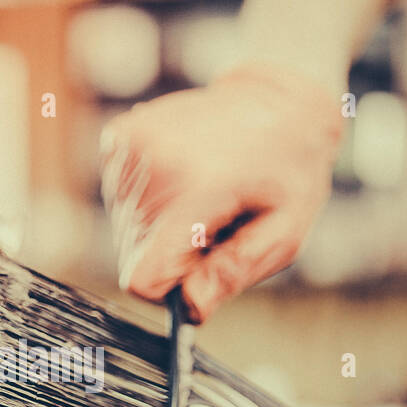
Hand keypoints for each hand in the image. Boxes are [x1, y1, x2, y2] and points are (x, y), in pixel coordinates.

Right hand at [99, 62, 340, 322]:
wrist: (274, 98)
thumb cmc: (287, 170)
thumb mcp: (284, 230)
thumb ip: (235, 271)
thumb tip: (190, 308)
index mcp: (198, 190)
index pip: (143, 277)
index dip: (169, 287)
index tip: (199, 265)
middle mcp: (154, 165)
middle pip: (136, 256)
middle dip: (172, 251)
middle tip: (213, 220)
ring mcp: (131, 147)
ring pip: (126, 228)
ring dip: (162, 223)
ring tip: (202, 193)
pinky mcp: (118, 138)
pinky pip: (119, 198)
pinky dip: (149, 197)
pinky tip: (183, 174)